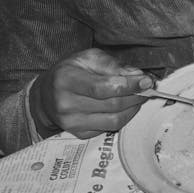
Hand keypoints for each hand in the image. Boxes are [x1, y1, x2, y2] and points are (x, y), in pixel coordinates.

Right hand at [32, 48, 154, 138]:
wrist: (46, 95)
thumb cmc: (71, 72)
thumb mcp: (88, 58)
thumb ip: (113, 65)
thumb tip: (138, 76)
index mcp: (67, 80)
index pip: (105, 87)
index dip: (130, 85)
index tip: (147, 81)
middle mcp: (66, 104)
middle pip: (113, 105)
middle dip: (136, 96)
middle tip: (147, 88)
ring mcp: (71, 122)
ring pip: (114, 120)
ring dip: (133, 108)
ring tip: (138, 96)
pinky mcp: (79, 134)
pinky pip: (109, 128)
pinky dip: (123, 118)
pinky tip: (125, 107)